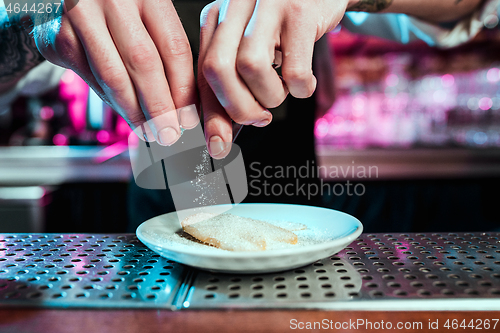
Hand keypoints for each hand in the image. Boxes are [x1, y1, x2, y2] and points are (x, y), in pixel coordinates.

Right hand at [33, 0, 198, 144]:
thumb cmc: (123, 10)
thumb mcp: (151, 17)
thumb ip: (167, 53)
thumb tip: (185, 108)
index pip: (174, 47)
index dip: (183, 90)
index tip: (188, 118)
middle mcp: (114, 0)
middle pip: (143, 63)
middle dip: (159, 107)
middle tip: (169, 134)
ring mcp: (82, 16)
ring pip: (113, 76)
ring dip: (133, 112)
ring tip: (148, 132)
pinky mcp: (58, 36)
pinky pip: (90, 79)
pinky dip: (110, 102)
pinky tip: (125, 112)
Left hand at [198, 0, 348, 157]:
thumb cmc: (285, 28)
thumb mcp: (252, 49)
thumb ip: (233, 86)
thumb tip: (220, 135)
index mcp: (216, 17)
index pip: (202, 72)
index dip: (209, 113)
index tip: (217, 144)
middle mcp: (235, 6)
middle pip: (217, 69)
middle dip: (236, 109)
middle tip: (259, 118)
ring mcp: (267, 6)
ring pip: (251, 68)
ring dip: (270, 96)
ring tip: (283, 90)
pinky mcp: (300, 12)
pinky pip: (293, 69)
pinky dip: (301, 89)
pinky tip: (304, 83)